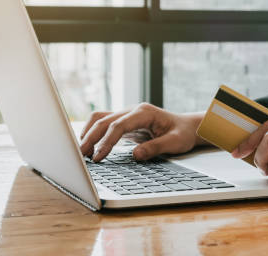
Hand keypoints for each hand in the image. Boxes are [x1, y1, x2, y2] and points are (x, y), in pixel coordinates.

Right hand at [79, 103, 205, 161]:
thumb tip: (135, 155)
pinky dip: (93, 132)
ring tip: (81, 152)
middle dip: (90, 138)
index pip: (118, 126)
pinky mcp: (124, 121)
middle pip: (104, 120)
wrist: (187, 126)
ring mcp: (127, 114)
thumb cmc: (182, 133)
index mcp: (144, 113)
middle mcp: (132, 110)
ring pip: (100, 118)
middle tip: (80, 156)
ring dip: (88, 133)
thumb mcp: (175, 142)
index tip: (98, 157)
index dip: (106, 141)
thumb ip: (156, 148)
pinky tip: (88, 146)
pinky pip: (103, 123)